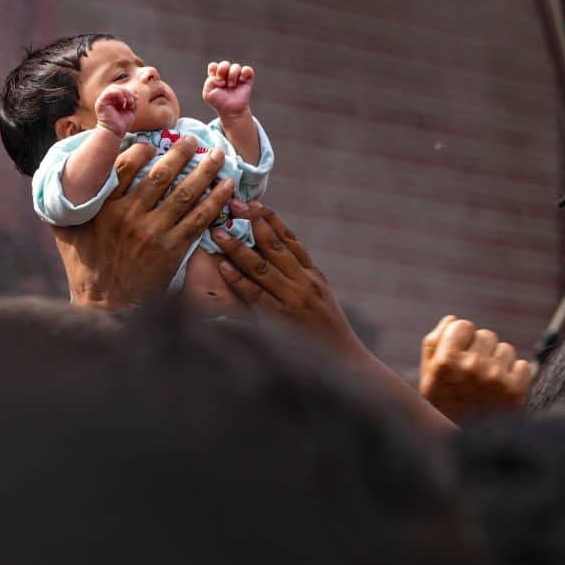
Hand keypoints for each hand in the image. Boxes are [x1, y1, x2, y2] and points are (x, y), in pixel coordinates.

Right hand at [52, 135, 234, 310]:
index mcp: (104, 208)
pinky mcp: (173, 250)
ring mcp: (153, 233)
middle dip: (180, 153)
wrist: (106, 307)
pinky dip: (215, 200)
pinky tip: (227, 186)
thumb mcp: (67, 233)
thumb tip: (61, 177)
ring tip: (218, 155)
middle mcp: (129, 216)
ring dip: (205, 171)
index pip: (125, 167)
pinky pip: (199, 219)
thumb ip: (68, 206)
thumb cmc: (85, 268)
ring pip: (184, 194)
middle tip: (192, 139)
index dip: (142, 150)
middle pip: (160, 175)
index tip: (153, 143)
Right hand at [95, 85, 136, 136]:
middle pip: (117, 87)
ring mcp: (103, 100)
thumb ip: (133, 101)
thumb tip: (135, 92)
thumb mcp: (131, 110)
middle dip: (127, 92)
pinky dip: (118, 94)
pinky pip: (108, 92)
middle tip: (133, 100)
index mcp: (114, 100)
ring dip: (124, 93)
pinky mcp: (100, 103)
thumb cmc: (122, 124)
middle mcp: (108, 99)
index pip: (121, 89)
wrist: (115, 132)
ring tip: (129, 102)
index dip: (130, 91)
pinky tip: (123, 102)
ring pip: (113, 88)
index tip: (136, 98)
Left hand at [203, 60, 253, 116]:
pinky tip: (241, 80)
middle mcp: (227, 75)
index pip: (214, 66)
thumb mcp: (208, 94)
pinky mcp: (247, 80)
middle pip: (224, 64)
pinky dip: (244, 73)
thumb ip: (209, 82)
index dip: (214, 70)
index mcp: (216, 76)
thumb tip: (220, 78)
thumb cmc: (219, 102)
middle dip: (222, 71)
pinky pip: (248, 69)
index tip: (215, 79)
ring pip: (236, 66)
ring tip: (231, 86)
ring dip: (232, 76)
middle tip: (222, 83)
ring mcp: (237, 77)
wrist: (231, 111)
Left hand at [212, 202, 359, 355]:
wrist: (345, 362)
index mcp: (313, 276)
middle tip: (234, 203)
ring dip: (238, 247)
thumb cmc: (329, 334)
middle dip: (253, 222)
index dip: (271, 220)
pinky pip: (256, 296)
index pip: (291, 240)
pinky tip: (224, 267)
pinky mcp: (280, 321)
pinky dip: (239, 280)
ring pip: (262, 267)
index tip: (255, 202)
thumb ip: (302, 280)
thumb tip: (277, 262)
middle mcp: (304, 283)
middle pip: (275, 246)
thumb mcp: (321, 300)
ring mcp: (293, 301)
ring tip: (219, 231)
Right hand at [420, 316, 532, 424]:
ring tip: (487, 384)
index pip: (463, 325)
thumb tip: (454, 320)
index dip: (461, 339)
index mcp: (445, 361)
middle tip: (473, 374)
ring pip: (505, 349)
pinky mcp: (516, 390)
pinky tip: (502, 392)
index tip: (459, 355)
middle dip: (480, 350)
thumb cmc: (443, 405)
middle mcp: (470, 366)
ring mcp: (495, 378)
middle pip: (486, 335)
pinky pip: (523, 365)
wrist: (465, 447)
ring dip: (498, 363)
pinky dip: (515, 376)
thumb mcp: (428, 374)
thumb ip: (435, 342)